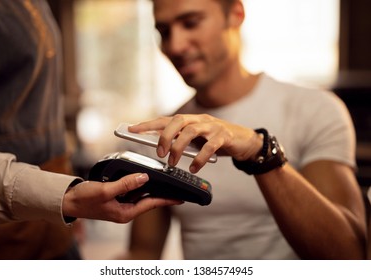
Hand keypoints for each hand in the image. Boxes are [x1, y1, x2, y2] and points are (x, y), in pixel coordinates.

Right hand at [62, 173, 182, 222]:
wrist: (68, 201)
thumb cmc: (83, 199)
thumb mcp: (106, 190)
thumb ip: (126, 184)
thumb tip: (144, 178)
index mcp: (125, 213)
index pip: (151, 204)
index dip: (166, 200)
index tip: (180, 198)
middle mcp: (125, 210)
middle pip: (148, 200)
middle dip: (162, 193)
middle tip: (176, 186)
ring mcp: (120, 205)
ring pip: (140, 195)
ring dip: (150, 188)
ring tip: (165, 181)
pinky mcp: (115, 199)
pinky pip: (131, 191)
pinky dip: (138, 185)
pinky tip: (143, 178)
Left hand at [129, 114, 261, 172]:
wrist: (246, 141)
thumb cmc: (217, 141)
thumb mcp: (198, 140)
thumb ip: (183, 141)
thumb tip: (161, 147)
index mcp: (191, 120)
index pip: (166, 119)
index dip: (148, 124)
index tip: (131, 129)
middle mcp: (200, 119)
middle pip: (178, 120)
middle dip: (165, 136)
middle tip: (159, 153)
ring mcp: (213, 126)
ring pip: (191, 131)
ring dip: (178, 147)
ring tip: (172, 162)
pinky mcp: (225, 136)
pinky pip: (209, 146)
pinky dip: (199, 158)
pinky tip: (193, 168)